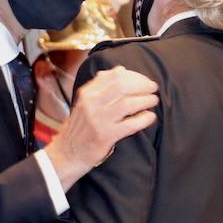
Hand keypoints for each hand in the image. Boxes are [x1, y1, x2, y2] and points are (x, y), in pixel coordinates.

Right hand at [43, 66, 158, 189]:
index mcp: (87, 92)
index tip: (145, 80)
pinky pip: (130, 124)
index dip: (134, 76)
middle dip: (142, 85)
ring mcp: (98, 120)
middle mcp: (92, 103)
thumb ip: (100, 86)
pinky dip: (143, 119)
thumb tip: (121, 70)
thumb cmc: (81, 127)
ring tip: (154, 101)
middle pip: (122, 87)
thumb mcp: (85, 102)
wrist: (68, 152)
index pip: (114, 76)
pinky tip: (150, 117)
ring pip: (127, 104)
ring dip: (145, 100)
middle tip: (153, 88)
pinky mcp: (106, 136)